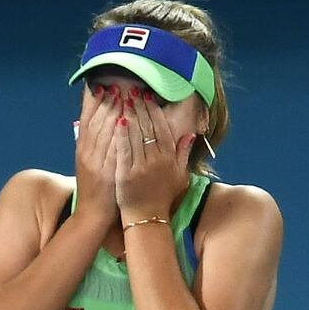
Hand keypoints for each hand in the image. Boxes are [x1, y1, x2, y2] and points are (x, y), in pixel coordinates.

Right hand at [74, 84, 122, 226]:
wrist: (93, 214)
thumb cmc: (96, 186)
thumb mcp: (90, 162)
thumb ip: (94, 142)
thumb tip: (103, 120)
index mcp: (82, 149)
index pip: (87, 120)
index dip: (94, 102)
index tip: (102, 87)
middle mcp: (87, 154)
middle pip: (96, 123)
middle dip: (107, 103)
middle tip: (117, 86)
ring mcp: (96, 163)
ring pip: (104, 134)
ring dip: (115, 114)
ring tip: (125, 97)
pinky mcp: (106, 174)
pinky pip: (113, 151)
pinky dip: (119, 136)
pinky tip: (126, 123)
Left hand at [114, 89, 196, 222]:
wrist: (147, 218)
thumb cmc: (163, 197)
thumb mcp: (179, 176)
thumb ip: (184, 154)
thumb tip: (190, 134)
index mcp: (169, 158)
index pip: (162, 128)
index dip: (154, 111)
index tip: (148, 97)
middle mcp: (157, 160)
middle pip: (148, 128)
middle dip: (140, 107)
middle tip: (133, 91)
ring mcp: (141, 167)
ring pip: (135, 135)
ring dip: (129, 114)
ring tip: (122, 99)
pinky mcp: (127, 174)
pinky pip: (124, 150)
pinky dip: (121, 135)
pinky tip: (117, 121)